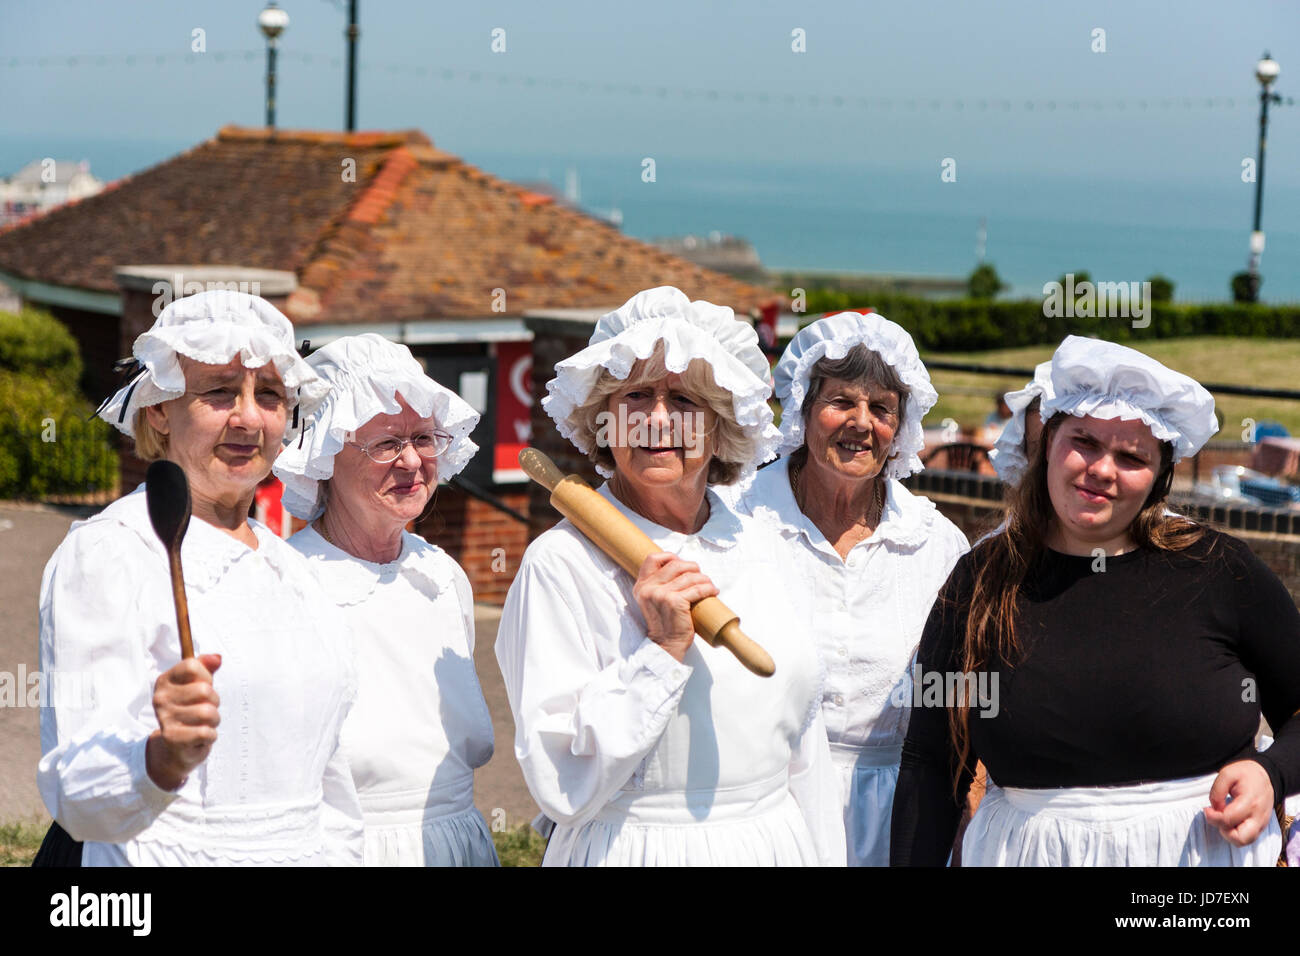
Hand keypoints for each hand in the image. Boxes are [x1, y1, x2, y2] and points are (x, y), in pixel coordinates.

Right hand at [146, 653, 222, 790]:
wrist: (176, 747)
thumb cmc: (190, 710)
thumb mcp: (196, 684)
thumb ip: (206, 667)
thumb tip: (217, 658)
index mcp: (165, 681)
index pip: (192, 666)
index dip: (206, 676)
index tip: (202, 686)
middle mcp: (160, 698)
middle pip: (204, 690)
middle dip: (214, 701)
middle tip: (205, 709)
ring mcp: (165, 719)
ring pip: (208, 712)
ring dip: (214, 720)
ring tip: (203, 724)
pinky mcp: (172, 738)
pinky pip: (206, 732)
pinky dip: (211, 736)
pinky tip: (201, 737)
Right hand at [632, 552, 717, 663]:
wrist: (665, 645)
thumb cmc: (664, 624)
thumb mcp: (654, 601)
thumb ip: (659, 585)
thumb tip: (681, 568)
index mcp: (642, 586)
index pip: (652, 559)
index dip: (669, 556)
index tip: (681, 563)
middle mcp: (649, 588)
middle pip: (675, 564)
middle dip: (692, 567)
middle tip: (701, 576)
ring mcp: (661, 594)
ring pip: (689, 576)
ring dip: (704, 579)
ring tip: (709, 585)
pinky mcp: (675, 602)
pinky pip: (697, 589)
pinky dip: (708, 589)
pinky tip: (713, 592)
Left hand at [1204, 760, 1275, 846]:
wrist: (1265, 775)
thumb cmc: (1245, 774)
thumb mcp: (1226, 773)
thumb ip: (1217, 791)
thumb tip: (1215, 809)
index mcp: (1250, 802)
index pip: (1228, 819)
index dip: (1213, 817)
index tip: (1206, 810)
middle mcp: (1258, 816)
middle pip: (1240, 838)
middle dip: (1223, 830)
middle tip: (1217, 817)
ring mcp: (1261, 823)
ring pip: (1245, 841)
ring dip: (1229, 834)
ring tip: (1223, 819)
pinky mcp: (1261, 826)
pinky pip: (1248, 838)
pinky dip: (1236, 833)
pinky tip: (1230, 820)